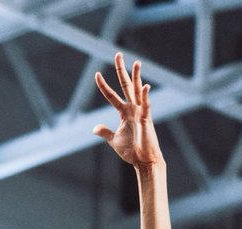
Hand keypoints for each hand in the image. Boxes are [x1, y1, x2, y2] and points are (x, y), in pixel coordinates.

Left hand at [93, 53, 162, 167]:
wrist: (143, 161)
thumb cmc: (131, 151)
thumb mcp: (114, 140)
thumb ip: (105, 132)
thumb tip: (94, 127)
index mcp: (124, 112)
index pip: (111, 95)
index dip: (103, 85)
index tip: (97, 74)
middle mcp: (132, 108)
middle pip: (126, 85)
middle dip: (121, 70)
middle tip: (118, 54)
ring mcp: (140, 112)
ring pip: (137, 90)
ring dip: (137, 77)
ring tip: (136, 63)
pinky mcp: (146, 119)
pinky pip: (146, 105)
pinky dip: (146, 96)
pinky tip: (145, 86)